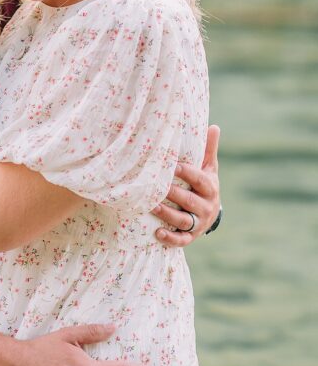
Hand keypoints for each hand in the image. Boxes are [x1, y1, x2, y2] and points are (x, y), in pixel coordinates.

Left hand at [152, 125, 220, 246]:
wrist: (211, 214)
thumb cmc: (204, 185)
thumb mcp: (209, 168)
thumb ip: (208, 150)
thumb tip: (213, 126)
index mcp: (210, 187)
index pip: (200, 180)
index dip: (188, 173)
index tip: (173, 166)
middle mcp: (206, 206)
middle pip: (190, 201)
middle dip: (174, 194)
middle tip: (157, 187)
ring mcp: (199, 223)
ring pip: (183, 220)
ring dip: (167, 215)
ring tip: (152, 206)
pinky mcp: (191, 236)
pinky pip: (182, 240)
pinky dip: (170, 238)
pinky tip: (157, 233)